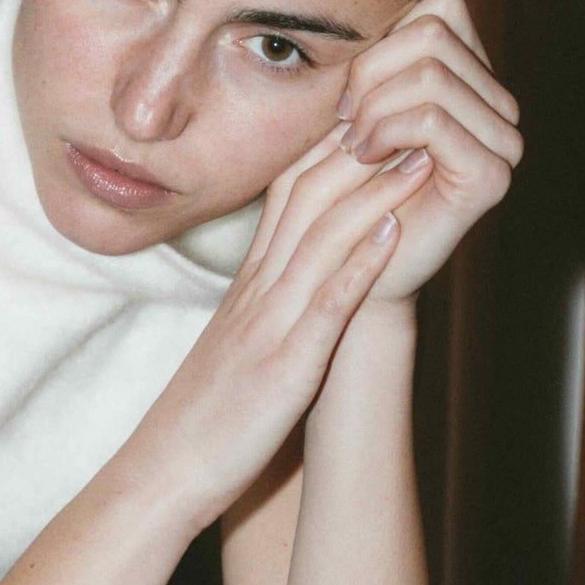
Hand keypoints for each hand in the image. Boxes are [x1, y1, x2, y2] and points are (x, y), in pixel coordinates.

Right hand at [138, 141, 434, 525]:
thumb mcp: (235, 352)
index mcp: (248, 288)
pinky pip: (324, 306)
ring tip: (422, 153)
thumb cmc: (201, 423)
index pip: (288, 198)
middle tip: (410, 106)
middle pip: (307, 198)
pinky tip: (394, 234)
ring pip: (322, 239)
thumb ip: (266, 315)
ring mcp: (268, 326)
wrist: (162, 477)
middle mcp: (257, 293)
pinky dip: (360, 265)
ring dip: (374, 192)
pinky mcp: (283, 367)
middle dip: (361, 149)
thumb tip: (299, 296)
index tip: (375, 116)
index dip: (332, 150)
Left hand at [328, 0, 521, 298]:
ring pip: (432, 73)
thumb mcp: (356, 107)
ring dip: (375, 107)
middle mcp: (498, 105)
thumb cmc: (344, 187)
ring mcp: (503, 141)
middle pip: (434, 34)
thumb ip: (382, 55)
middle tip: (343, 122)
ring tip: (353, 145)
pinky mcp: (492, 175)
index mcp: (472, 80)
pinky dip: (387, 130)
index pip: (442, 4)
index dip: (384, 40)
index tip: (348, 95)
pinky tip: (365, 157)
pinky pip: (434, 118)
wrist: (349, 267)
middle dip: (372, 73)